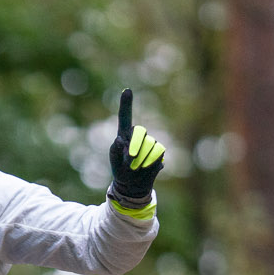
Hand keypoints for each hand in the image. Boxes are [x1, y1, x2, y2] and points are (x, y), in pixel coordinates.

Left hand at [107, 88, 164, 205]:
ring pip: (149, 145)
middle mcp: (138, 135)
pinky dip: (150, 162)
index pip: (125, 117)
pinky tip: (146, 167)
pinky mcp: (159, 151)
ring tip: (136, 167)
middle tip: (130, 159)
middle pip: (139, 131)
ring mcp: (150, 142)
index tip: (127, 90)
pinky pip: (157, 153)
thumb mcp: (114, 161)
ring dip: (141, 159)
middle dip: (135, 145)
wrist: (133, 184)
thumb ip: (115, 150)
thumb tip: (120, 140)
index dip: (126, 103)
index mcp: (124, 134)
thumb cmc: (120, 169)